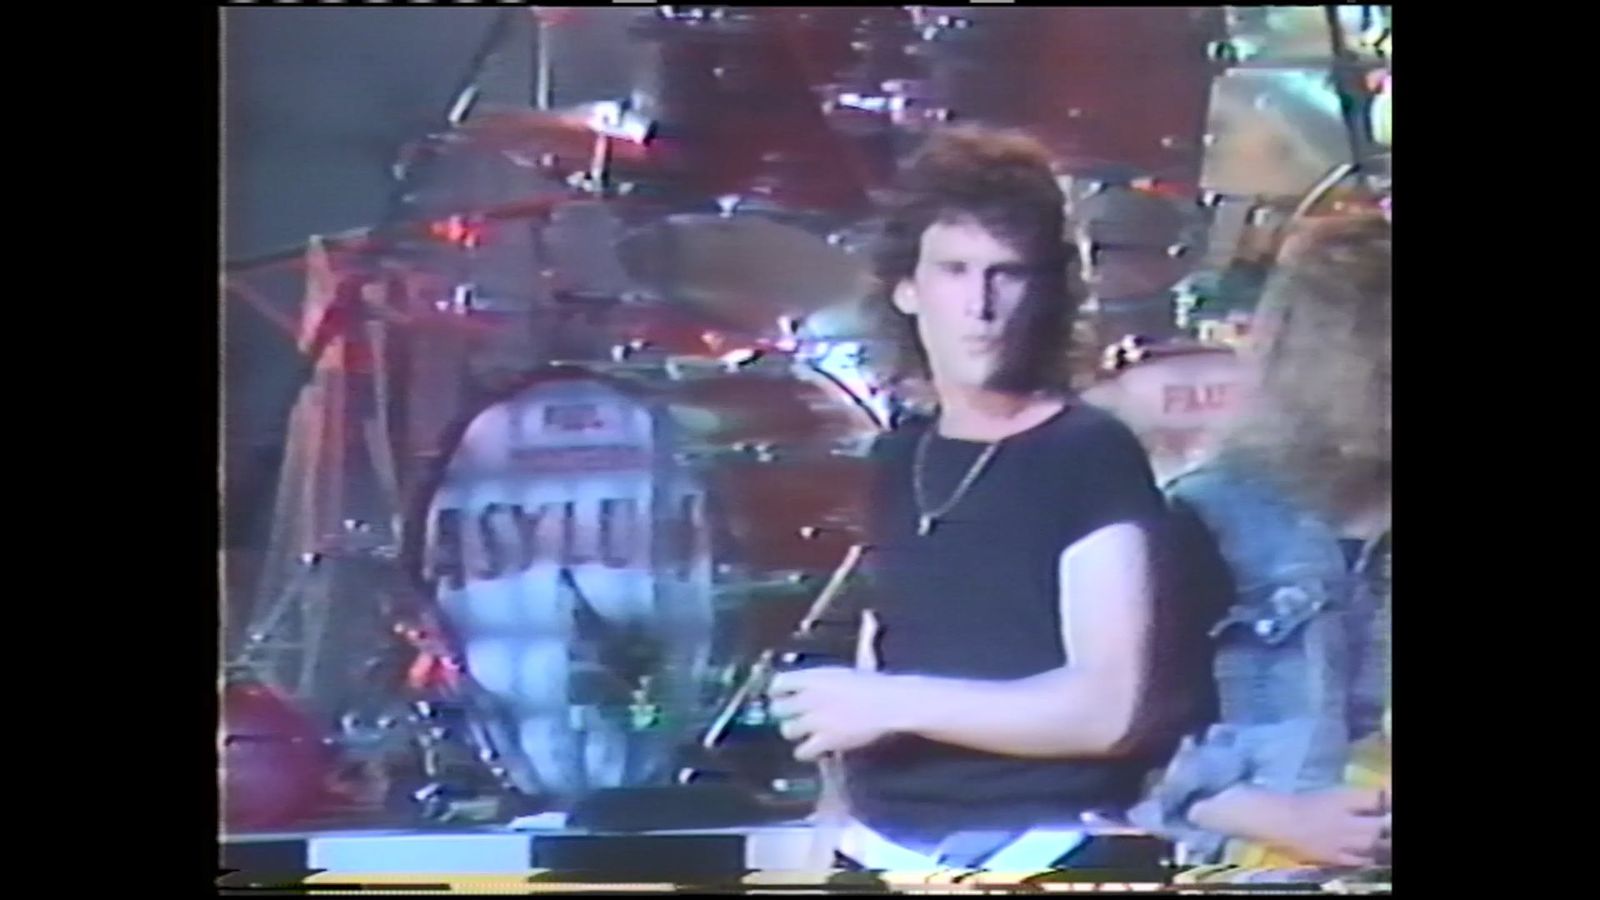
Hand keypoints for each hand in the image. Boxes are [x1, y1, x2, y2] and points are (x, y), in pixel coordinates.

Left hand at [766, 667, 905, 761]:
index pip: (779, 682)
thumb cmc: (873, 684)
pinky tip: (815, 749)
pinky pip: (802, 751)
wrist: (889, 704)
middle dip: (783, 713)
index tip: (781, 696)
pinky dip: (806, 752)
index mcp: (813, 677)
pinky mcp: (825, 740)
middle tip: (792, 716)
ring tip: (806, 733)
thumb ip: (829, 671)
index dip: (777, 691)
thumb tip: (844, 648)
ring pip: (787, 730)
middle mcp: (809, 698)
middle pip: (778, 708)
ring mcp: (816, 720)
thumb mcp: (848, 670)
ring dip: (794, 732)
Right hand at [1268, 788, 1389, 866]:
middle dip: (1384, 825)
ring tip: (1377, 841)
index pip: (1374, 798)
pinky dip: (1366, 858)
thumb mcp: (1328, 796)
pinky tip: (1366, 855)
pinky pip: (1358, 860)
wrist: (1273, 820)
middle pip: (1378, 825)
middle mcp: (1344, 819)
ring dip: (1378, 842)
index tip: (1384, 802)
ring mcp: (1339, 840)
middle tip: (1383, 825)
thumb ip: (1351, 800)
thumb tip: (1375, 801)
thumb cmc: (1297, 804)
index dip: (1384, 800)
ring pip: (1371, 843)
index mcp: (1340, 799)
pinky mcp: (1333, 857)